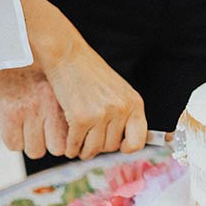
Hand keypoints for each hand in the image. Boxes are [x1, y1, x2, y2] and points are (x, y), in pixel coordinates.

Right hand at [0, 64, 67, 158]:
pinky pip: (13, 144)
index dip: (65, 141)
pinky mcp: (8, 112)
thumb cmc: (38, 67)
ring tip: (26, 127)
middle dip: (50, 143)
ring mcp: (29, 111)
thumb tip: (73, 138)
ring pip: (35, 150)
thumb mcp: (60, 85)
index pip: (73, 139)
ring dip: (30, 142)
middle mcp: (50, 107)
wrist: (13, 46)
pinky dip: (13, 139)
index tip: (58, 134)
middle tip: (41, 131)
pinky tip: (12, 126)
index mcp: (66, 101)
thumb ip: (67, 110)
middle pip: (57, 149)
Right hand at [10, 0, 146, 159]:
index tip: (119, 147)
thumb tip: (125, 144)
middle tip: (89, 140)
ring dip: (84, 150)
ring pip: (94, 149)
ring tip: (78, 144)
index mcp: (134, 103)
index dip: (127, 147)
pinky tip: (69, 142)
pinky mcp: (81, 118)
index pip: (139, 140)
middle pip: (111, 147)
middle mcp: (121, 109)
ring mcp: (102, 114)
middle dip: (99, 146)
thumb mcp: (117, 90)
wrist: (67, 54)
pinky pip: (76, 145)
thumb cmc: (88, 71)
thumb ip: (124, 112)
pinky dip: (71, 147)